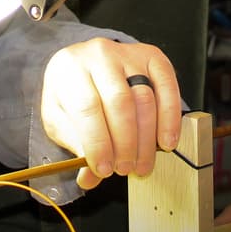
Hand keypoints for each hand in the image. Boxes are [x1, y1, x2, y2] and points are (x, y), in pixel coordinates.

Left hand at [40, 38, 181, 190]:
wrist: (83, 64)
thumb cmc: (71, 94)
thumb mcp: (60, 119)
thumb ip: (75, 146)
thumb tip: (89, 179)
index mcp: (68, 68)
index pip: (86, 107)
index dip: (98, 143)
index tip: (104, 169)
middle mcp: (98, 54)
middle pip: (119, 102)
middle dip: (125, 143)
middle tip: (125, 170)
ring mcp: (126, 53)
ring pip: (145, 98)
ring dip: (147, 139)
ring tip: (141, 164)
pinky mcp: (151, 56)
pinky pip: (167, 86)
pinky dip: (170, 117)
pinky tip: (166, 142)